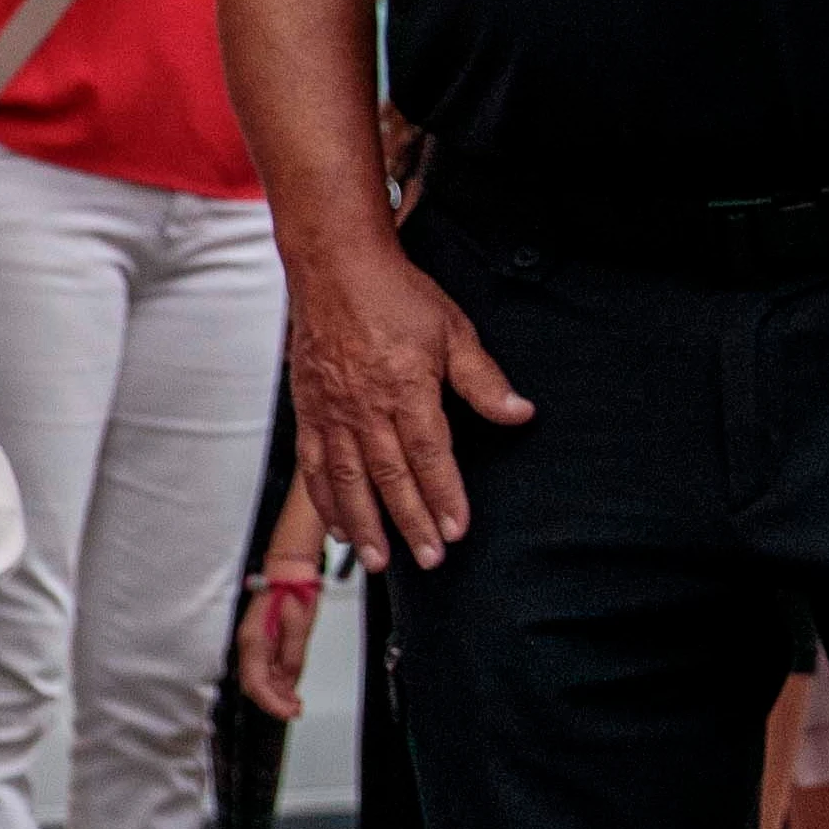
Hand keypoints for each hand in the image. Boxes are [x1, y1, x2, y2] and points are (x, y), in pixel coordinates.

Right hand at [232, 566, 323, 719]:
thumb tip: (290, 683)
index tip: (290, 713)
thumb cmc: (294, 589)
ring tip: (295, 703)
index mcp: (254, 641)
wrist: (290, 568)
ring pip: (259, 678)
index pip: (257, 683)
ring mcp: (253, 642)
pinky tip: (289, 687)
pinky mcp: (261, 640)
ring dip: (276, 693)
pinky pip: (264, 667)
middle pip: (254, 684)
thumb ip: (293, 657)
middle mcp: (249, 644)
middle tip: (295, 711)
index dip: (272, 703)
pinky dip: (277, 681)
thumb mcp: (300, 626)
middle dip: (274, 702)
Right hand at [288, 239, 530, 567]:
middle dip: (411, 523)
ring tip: (380, 560)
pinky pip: (315, 468)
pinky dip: (326, 501)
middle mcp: (365, 409)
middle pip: (390, 478)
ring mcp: (332, 413)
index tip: (457, 529)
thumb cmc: (394, 295)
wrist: (334, 269)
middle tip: (429, 559)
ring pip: (348, 482)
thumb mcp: (454, 331)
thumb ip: (484, 380)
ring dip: (365, 525)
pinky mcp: (309, 412)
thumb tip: (520, 413)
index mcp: (406, 389)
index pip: (430, 456)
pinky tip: (340, 526)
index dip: (445, 496)